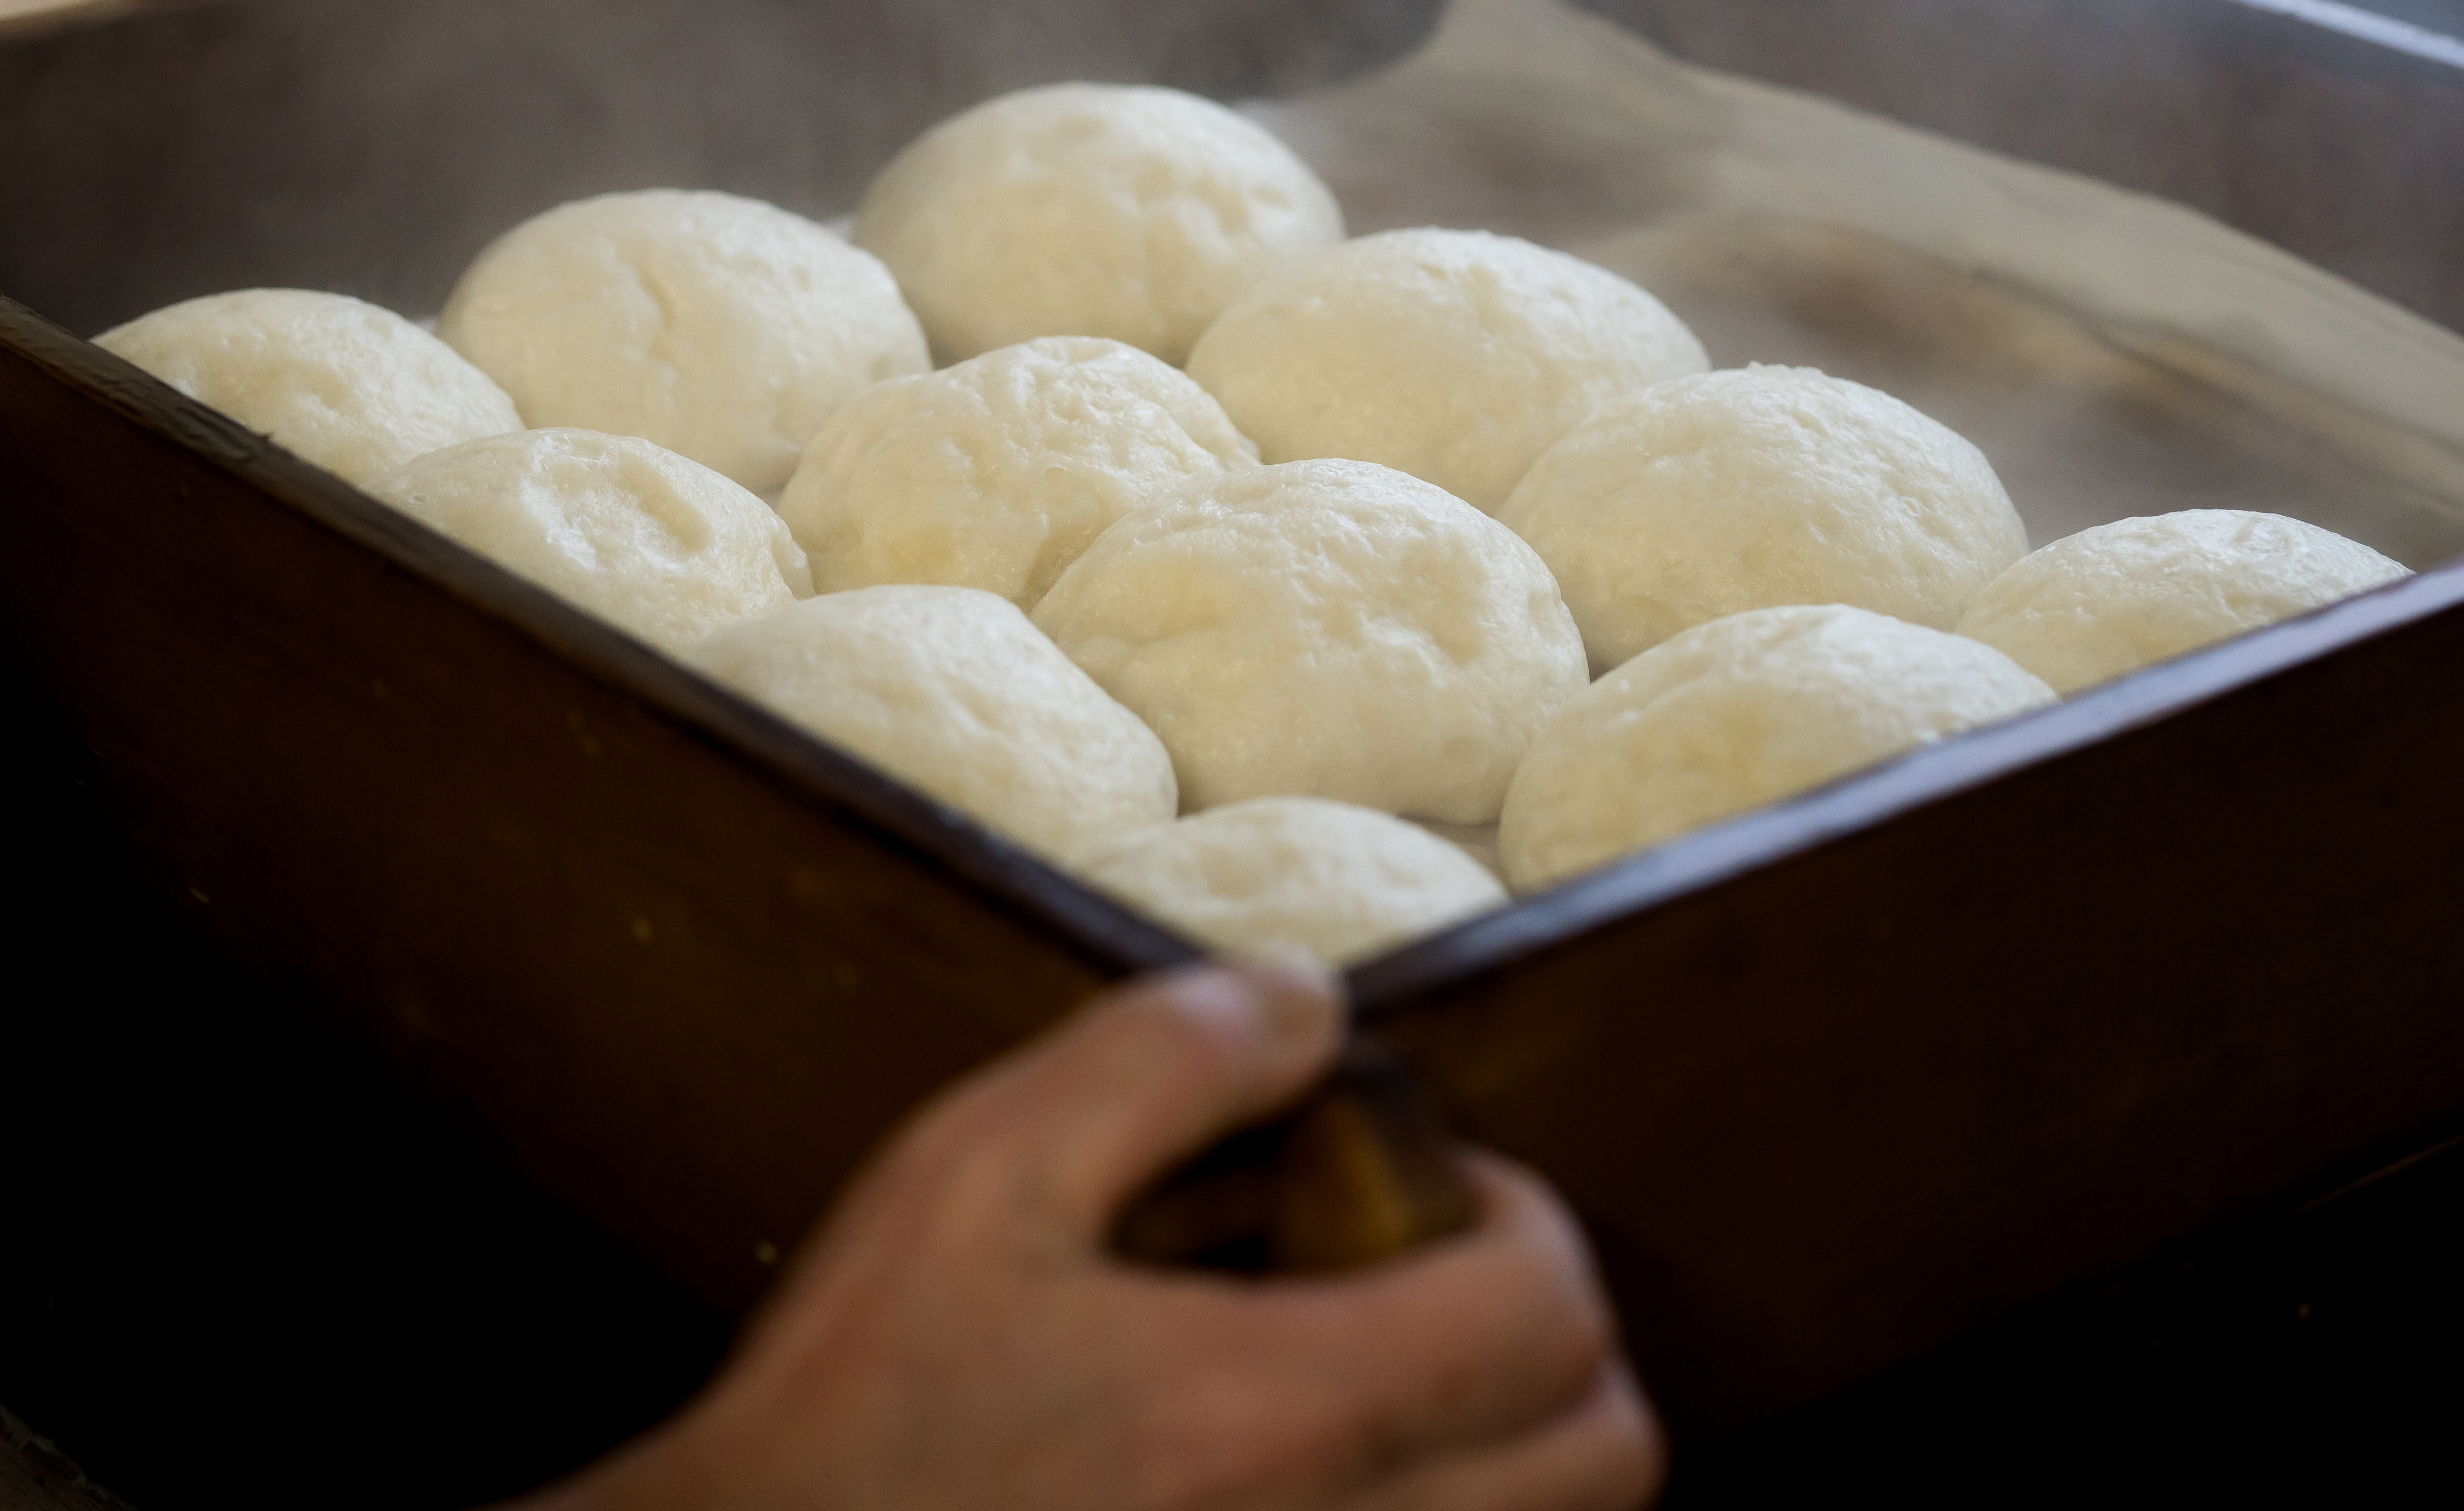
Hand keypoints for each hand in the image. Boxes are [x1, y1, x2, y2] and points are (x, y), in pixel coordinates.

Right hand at [549, 963, 1662, 1510]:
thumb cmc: (856, 1419)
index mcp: (1276, 1414)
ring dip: (1515, 1462)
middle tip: (1440, 1297)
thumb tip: (1307, 1001)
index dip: (1525, 1220)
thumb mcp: (972, 1186)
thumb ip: (1154, 1063)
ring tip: (1389, 1399)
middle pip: (1607, 1461)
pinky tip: (1327, 1484)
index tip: (1439, 1195)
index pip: (1547, 1311)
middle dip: (1555, 1353)